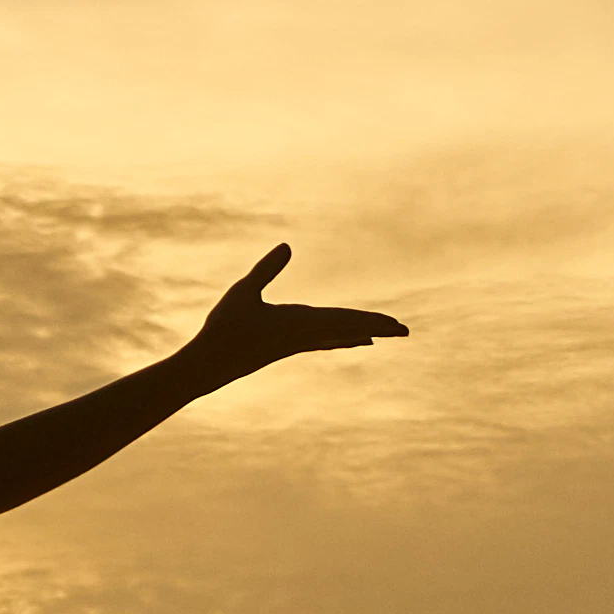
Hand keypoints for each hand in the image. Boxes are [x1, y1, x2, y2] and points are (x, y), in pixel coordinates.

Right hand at [180, 245, 405, 378]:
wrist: (209, 367)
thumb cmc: (223, 328)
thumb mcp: (242, 293)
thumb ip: (266, 270)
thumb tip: (287, 246)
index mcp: (296, 324)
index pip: (342, 320)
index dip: (369, 320)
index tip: (393, 324)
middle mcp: (302, 337)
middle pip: (347, 331)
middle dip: (376, 328)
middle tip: (405, 331)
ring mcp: (296, 344)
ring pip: (338, 337)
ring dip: (362, 333)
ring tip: (384, 334)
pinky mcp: (287, 347)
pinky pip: (325, 341)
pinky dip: (344, 339)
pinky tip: (355, 341)